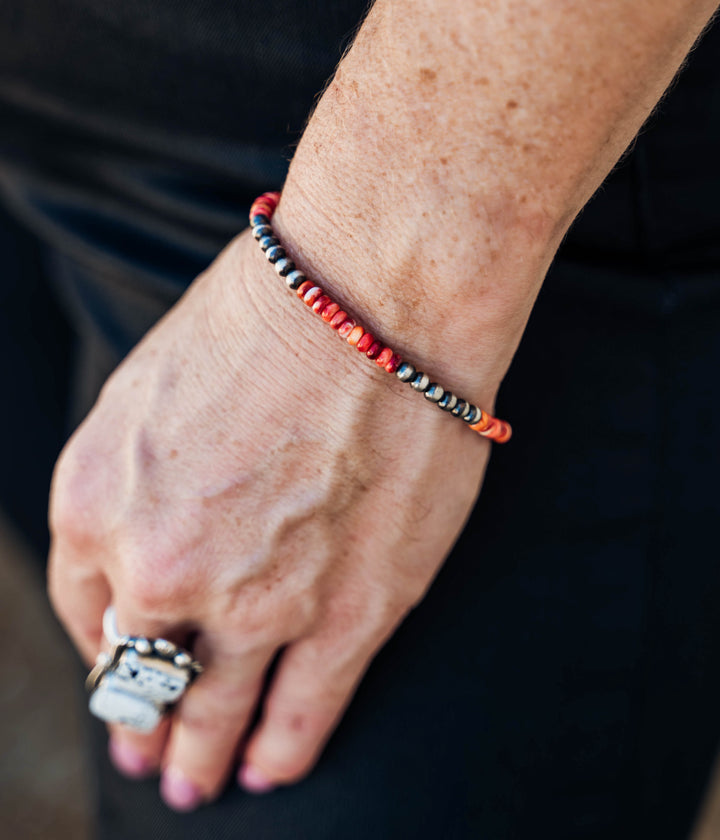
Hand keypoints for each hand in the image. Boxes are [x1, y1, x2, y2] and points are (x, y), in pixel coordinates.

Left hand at [48, 229, 490, 809]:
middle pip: (140, 675)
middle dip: (139, 721)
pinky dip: (281, 749)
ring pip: (215, 711)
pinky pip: (304, 710)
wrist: (371, 307)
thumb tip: (146, 540)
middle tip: (145, 754)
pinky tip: (267, 771)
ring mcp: (258, 602)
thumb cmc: (264, 322)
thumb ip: (133, 484)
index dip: (105, 645)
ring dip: (200, 755)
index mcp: (99, 505)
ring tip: (197, 784)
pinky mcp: (348, 614)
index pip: (86, 610)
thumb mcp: (149, 392)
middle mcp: (165, 569)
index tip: (120, 664)